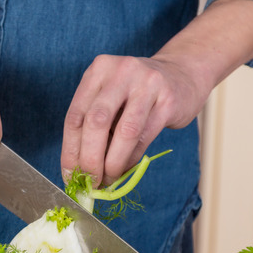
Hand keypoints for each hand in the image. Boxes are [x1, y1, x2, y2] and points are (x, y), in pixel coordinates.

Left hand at [61, 54, 207, 186]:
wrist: (183, 74)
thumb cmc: (137, 93)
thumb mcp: (110, 98)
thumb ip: (93, 126)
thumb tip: (79, 170)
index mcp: (98, 70)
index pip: (75, 116)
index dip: (70, 151)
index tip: (71, 176)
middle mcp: (120, 72)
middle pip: (96, 122)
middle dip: (90, 159)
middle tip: (90, 182)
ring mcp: (147, 83)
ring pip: (124, 132)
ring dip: (113, 163)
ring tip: (108, 180)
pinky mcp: (168, 100)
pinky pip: (145, 137)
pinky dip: (131, 159)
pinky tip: (125, 169)